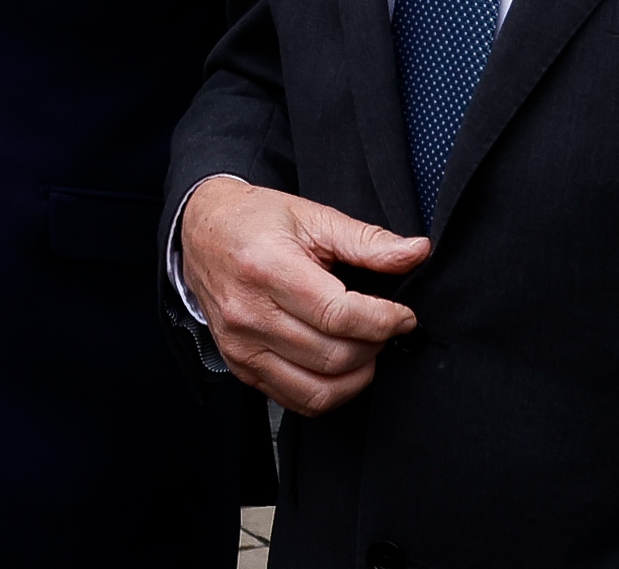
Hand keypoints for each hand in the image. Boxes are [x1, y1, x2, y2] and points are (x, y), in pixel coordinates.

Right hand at [176, 175, 428, 414]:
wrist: (201, 231)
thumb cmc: (255, 220)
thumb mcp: (312, 217)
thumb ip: (367, 240)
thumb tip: (416, 252)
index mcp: (267, 267)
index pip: (339, 315)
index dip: (384, 321)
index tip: (403, 316)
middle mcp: (248, 313)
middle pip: (334, 356)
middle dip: (374, 346)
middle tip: (382, 326)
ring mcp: (241, 346)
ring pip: (319, 390)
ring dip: (357, 374)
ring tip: (364, 347)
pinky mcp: (241, 366)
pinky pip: (297, 401)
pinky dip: (330, 392)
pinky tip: (339, 366)